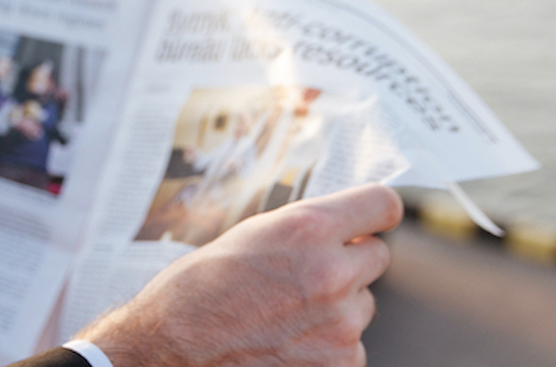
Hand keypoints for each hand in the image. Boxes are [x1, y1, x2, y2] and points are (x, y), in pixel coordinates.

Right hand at [78, 184, 400, 366]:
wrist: (173, 349)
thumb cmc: (200, 291)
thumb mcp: (253, 235)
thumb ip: (307, 230)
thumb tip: (344, 228)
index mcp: (308, 230)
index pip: (382, 205)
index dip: (375, 212)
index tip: (373, 218)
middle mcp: (332, 273)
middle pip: (377, 257)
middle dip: (349, 262)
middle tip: (308, 274)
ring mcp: (341, 325)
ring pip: (362, 305)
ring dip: (337, 307)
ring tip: (285, 313)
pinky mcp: (341, 364)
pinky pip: (352, 346)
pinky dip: (327, 345)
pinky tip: (287, 341)